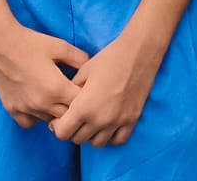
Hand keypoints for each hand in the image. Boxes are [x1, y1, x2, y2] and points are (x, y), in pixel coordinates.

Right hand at [0, 19, 89, 128]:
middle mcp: (42, 104)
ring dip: (56, 113)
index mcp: (57, 89)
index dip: (86, 98)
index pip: (81, 105)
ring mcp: (26, 109)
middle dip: (73, 108)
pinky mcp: (12, 109)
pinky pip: (30, 122)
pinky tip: (38, 102)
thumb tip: (91, 69)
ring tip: (56, 96)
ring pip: (49, 121)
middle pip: (67, 117)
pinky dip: (36, 116)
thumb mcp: (60, 46)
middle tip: (72, 93)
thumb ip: (80, 59)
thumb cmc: (31, 42)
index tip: (85, 88)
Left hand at [48, 28, 164, 147]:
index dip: (58, 126)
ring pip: (97, 143)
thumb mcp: (83, 72)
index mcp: (84, 107)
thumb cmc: (109, 58)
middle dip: (73, 130)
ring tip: (92, 120)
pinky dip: (110, 136)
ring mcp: (117, 122)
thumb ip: (71, 92)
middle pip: (78, 139)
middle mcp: (100, 119)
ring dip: (91, 134)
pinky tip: (108, 124)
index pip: (63, 133)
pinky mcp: (132, 120)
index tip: (60, 118)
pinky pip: (117, 140)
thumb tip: (64, 104)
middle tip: (75, 117)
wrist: (138, 53)